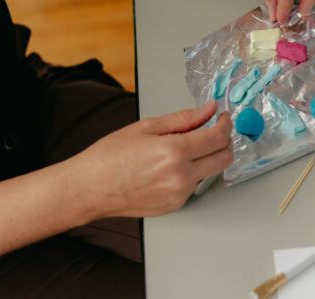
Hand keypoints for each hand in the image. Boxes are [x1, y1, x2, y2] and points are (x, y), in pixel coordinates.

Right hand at [72, 101, 232, 218]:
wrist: (89, 189)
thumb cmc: (110, 157)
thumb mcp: (147, 127)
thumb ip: (184, 118)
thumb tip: (209, 110)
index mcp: (174, 152)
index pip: (218, 137)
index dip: (225, 124)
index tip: (223, 117)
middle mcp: (181, 176)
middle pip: (224, 158)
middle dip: (224, 142)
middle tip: (213, 131)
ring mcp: (179, 194)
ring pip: (210, 171)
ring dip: (206, 158)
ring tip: (181, 149)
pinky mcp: (175, 206)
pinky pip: (195, 185)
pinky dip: (192, 173)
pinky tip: (171, 167)